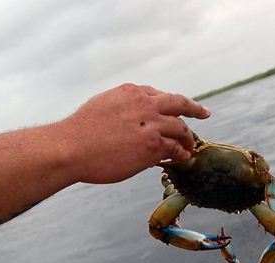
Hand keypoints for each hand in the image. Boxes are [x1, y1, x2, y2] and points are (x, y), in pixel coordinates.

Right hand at [60, 83, 209, 183]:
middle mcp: (145, 104)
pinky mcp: (153, 145)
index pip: (158, 95)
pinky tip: (184, 158)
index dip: (169, 104)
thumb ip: (122, 108)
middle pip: (179, 103)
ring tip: (191, 147)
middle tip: (204, 113)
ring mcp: (151, 124)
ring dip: (189, 138)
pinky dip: (182, 153)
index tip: (177, 108)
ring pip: (181, 128)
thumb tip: (131, 120)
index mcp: (132, 92)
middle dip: (194, 108)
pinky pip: (176, 148)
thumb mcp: (102, 106)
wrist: (70, 148)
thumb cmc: (79, 133)